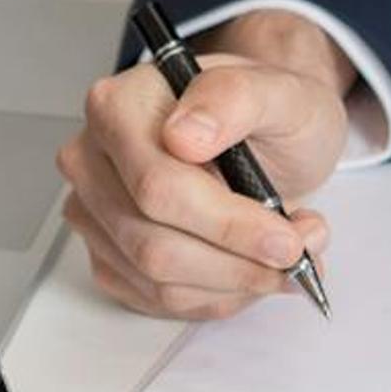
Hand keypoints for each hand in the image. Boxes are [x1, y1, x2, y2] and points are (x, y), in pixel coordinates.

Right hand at [57, 9, 346, 320]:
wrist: (266, 139)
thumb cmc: (266, 114)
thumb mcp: (279, 91)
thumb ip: (234, 99)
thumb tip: (186, 134)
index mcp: (118, 107)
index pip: (158, 187)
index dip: (227, 225)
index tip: (286, 239)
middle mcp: (92, 160)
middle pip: (153, 244)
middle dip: (237, 263)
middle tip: (298, 254)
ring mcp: (94, 212)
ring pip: (157, 281)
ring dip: (235, 283)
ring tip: (286, 254)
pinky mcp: (108, 255)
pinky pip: (157, 300)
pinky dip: (218, 296)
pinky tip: (249, 267)